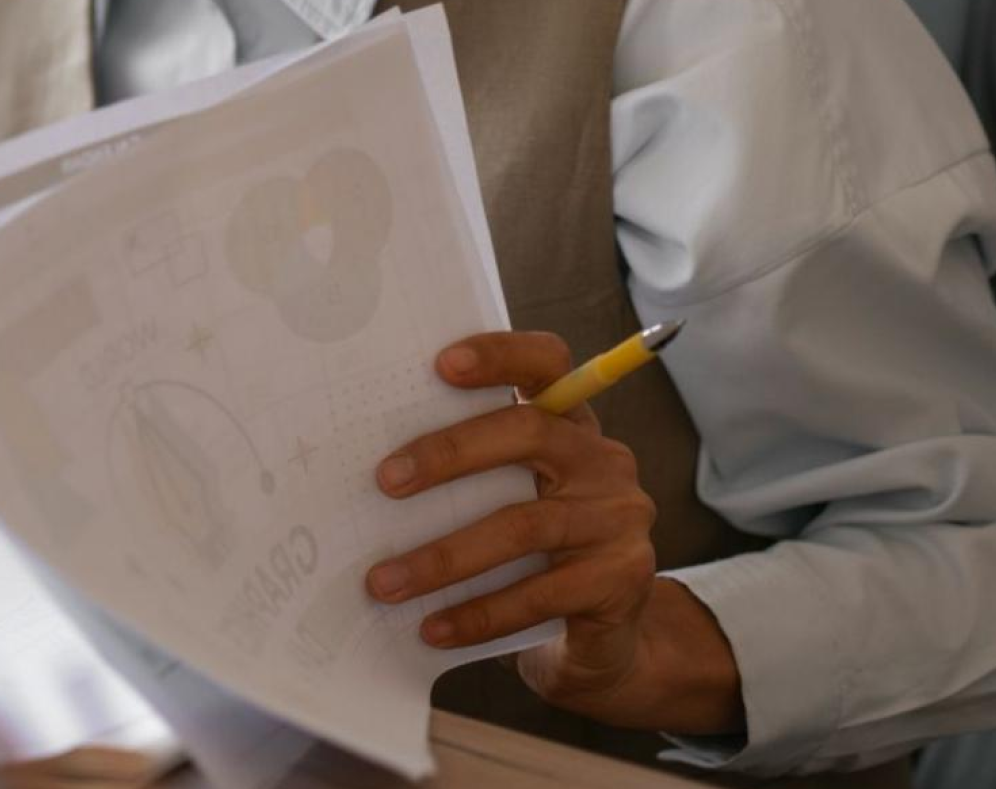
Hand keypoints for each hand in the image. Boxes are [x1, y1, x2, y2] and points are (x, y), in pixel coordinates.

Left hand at [367, 331, 743, 733]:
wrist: (606, 641)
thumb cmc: (534, 556)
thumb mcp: (510, 500)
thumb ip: (471, 473)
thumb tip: (374, 470)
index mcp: (570, 425)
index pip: (547, 364)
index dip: (500, 355)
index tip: (441, 364)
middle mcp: (603, 461)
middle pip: (529, 433)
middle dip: (449, 454)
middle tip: (385, 481)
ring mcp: (618, 519)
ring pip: (523, 526)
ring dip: (444, 557)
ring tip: (385, 582)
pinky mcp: (621, 579)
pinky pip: (539, 595)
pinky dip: (477, 614)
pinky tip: (432, 628)